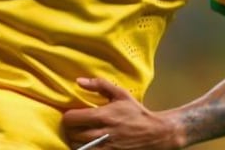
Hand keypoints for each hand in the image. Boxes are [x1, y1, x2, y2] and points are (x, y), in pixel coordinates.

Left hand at [62, 78, 183, 149]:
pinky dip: (86, 149)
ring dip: (77, 141)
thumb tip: (78, 81)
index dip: (68, 116)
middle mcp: (102, 133)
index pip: (71, 118)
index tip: (73, 115)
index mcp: (102, 116)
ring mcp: (105, 147)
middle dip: (71, 129)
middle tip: (77, 126)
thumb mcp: (120, 94)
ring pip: (78, 147)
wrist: (155, 133)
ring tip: (82, 136)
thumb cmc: (136, 112)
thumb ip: (99, 85)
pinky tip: (89, 144)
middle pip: (71, 134)